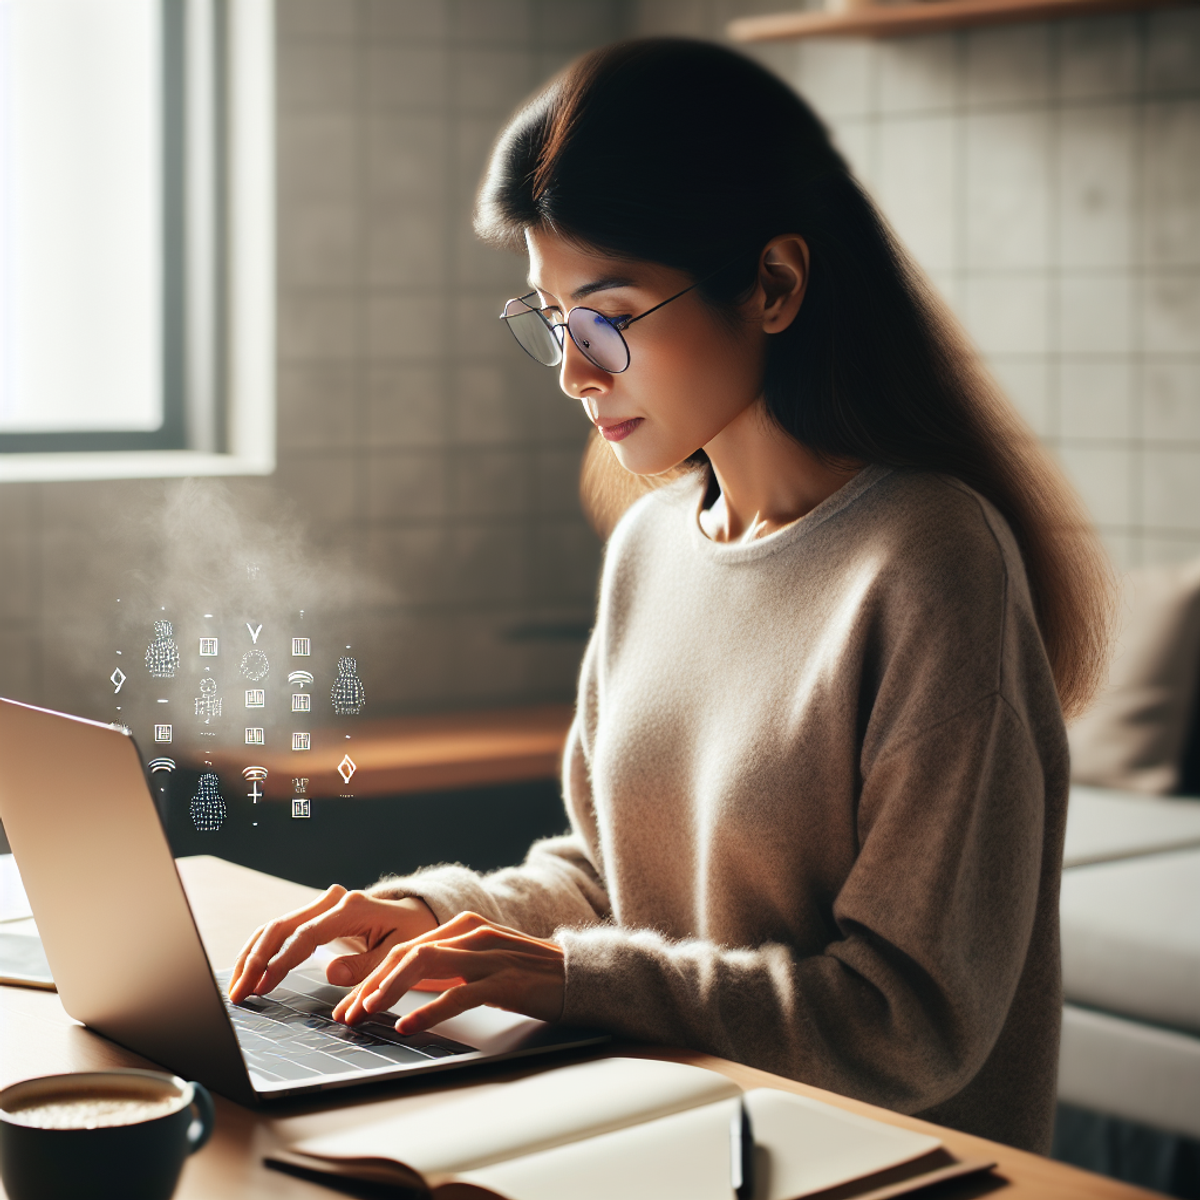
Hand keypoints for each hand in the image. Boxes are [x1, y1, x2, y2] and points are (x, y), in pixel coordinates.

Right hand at [228, 885, 439, 1003]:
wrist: (418, 915)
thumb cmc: (413, 933)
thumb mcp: (399, 952)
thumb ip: (367, 966)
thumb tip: (331, 973)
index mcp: (352, 908)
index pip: (306, 934)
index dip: (282, 960)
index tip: (264, 985)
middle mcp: (332, 902)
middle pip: (282, 926)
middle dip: (256, 959)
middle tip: (240, 993)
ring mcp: (322, 908)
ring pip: (276, 927)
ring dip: (252, 956)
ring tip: (237, 988)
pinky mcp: (316, 918)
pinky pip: (282, 932)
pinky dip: (262, 951)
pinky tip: (249, 973)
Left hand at [331, 911, 565, 1034]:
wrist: (578, 976)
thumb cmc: (528, 975)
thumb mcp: (482, 964)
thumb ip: (447, 967)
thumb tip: (402, 985)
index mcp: (464, 926)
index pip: (407, 948)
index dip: (373, 976)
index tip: (351, 1004)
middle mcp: (473, 934)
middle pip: (409, 953)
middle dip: (372, 984)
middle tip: (348, 1013)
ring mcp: (489, 955)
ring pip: (426, 964)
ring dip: (390, 990)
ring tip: (368, 1013)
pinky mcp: (504, 981)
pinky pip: (459, 994)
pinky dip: (429, 1010)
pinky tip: (409, 1025)